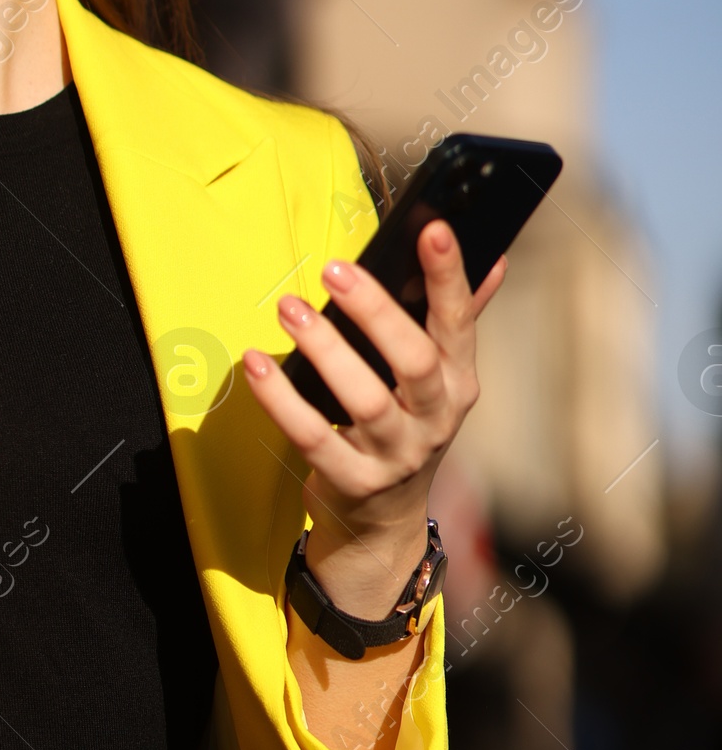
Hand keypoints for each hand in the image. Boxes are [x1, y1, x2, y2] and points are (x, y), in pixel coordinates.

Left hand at [244, 220, 505, 619]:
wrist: (385, 521)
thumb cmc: (406, 425)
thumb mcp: (438, 380)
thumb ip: (458, 319)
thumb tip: (495, 260)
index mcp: (458, 381)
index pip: (459, 321)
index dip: (449, 276)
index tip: (432, 228)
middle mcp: (435, 418)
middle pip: (413, 360)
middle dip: (375, 311)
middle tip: (334, 269)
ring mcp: (397, 455)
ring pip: (364, 400)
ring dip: (324, 349)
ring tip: (288, 309)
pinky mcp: (354, 482)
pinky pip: (312, 437)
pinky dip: (279, 398)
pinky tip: (255, 364)